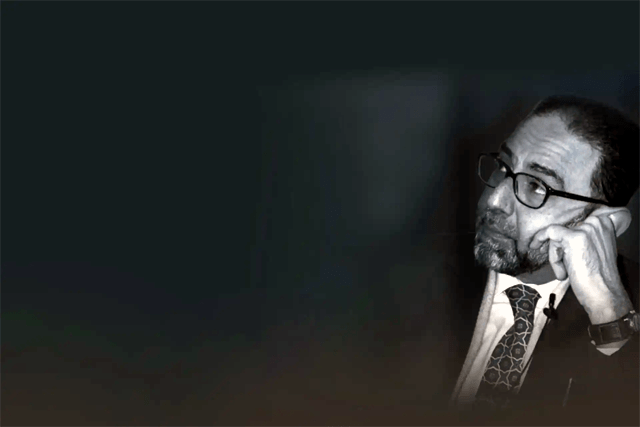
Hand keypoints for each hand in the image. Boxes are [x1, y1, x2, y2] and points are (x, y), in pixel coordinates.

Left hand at [529, 206, 632, 324]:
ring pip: (557, 236)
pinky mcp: (574, 237)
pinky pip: (550, 233)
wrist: (603, 292)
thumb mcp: (595, 250)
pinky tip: (536, 247)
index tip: (558, 246)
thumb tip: (563, 237)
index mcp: (604, 225)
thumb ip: (585, 239)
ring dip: (556, 256)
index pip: (576, 224)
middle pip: (566, 230)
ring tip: (565, 273)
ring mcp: (585, 229)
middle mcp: (596, 223)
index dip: (565, 237)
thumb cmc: (598, 277)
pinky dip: (541, 240)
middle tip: (565, 268)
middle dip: (560, 250)